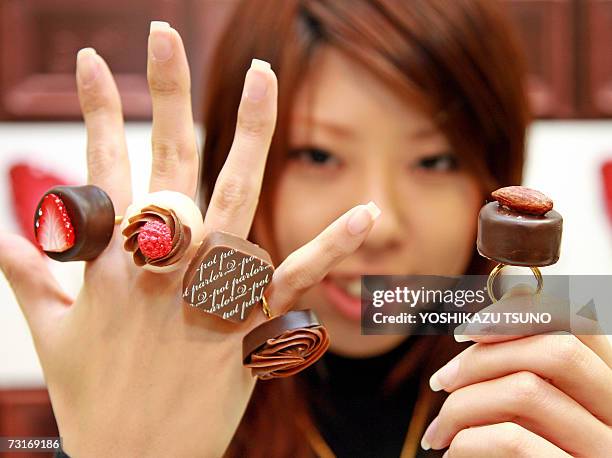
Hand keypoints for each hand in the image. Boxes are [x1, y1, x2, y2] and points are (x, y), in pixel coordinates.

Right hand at [0, 22, 378, 456]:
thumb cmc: (92, 397)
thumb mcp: (49, 331)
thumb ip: (26, 275)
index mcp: (108, 263)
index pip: (98, 166)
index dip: (92, 109)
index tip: (93, 58)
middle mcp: (157, 266)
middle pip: (165, 162)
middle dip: (165, 93)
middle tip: (165, 33)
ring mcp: (206, 292)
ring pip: (235, 201)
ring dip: (251, 136)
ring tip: (263, 78)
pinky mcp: (248, 325)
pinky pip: (296, 277)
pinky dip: (332, 245)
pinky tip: (367, 211)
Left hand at [423, 284, 611, 456]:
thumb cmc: (534, 457)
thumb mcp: (539, 412)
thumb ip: (526, 371)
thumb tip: (491, 313)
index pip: (580, 322)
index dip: (518, 312)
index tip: (466, 330)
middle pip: (553, 349)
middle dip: (480, 356)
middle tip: (439, 382)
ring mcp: (604, 452)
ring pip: (526, 390)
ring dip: (463, 403)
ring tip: (439, 431)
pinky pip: (515, 440)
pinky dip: (469, 440)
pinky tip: (453, 454)